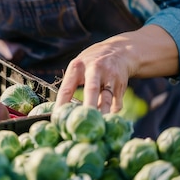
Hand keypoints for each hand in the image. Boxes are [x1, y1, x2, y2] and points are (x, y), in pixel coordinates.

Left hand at [54, 25, 179, 113]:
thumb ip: (72, 85)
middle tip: (81, 124)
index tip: (57, 119)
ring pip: (106, 99)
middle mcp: (95, 69)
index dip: (61, 104)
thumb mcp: (79, 67)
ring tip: (96, 127)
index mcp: (78, 66)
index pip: (67, 88)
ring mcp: (110, 76)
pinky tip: (106, 119)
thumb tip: (64, 111)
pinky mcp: (121, 85)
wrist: (120, 51)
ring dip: (101, 114)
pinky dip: (110, 113)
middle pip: (91, 90)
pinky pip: (116, 104)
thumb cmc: (92, 63)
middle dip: (87, 108)